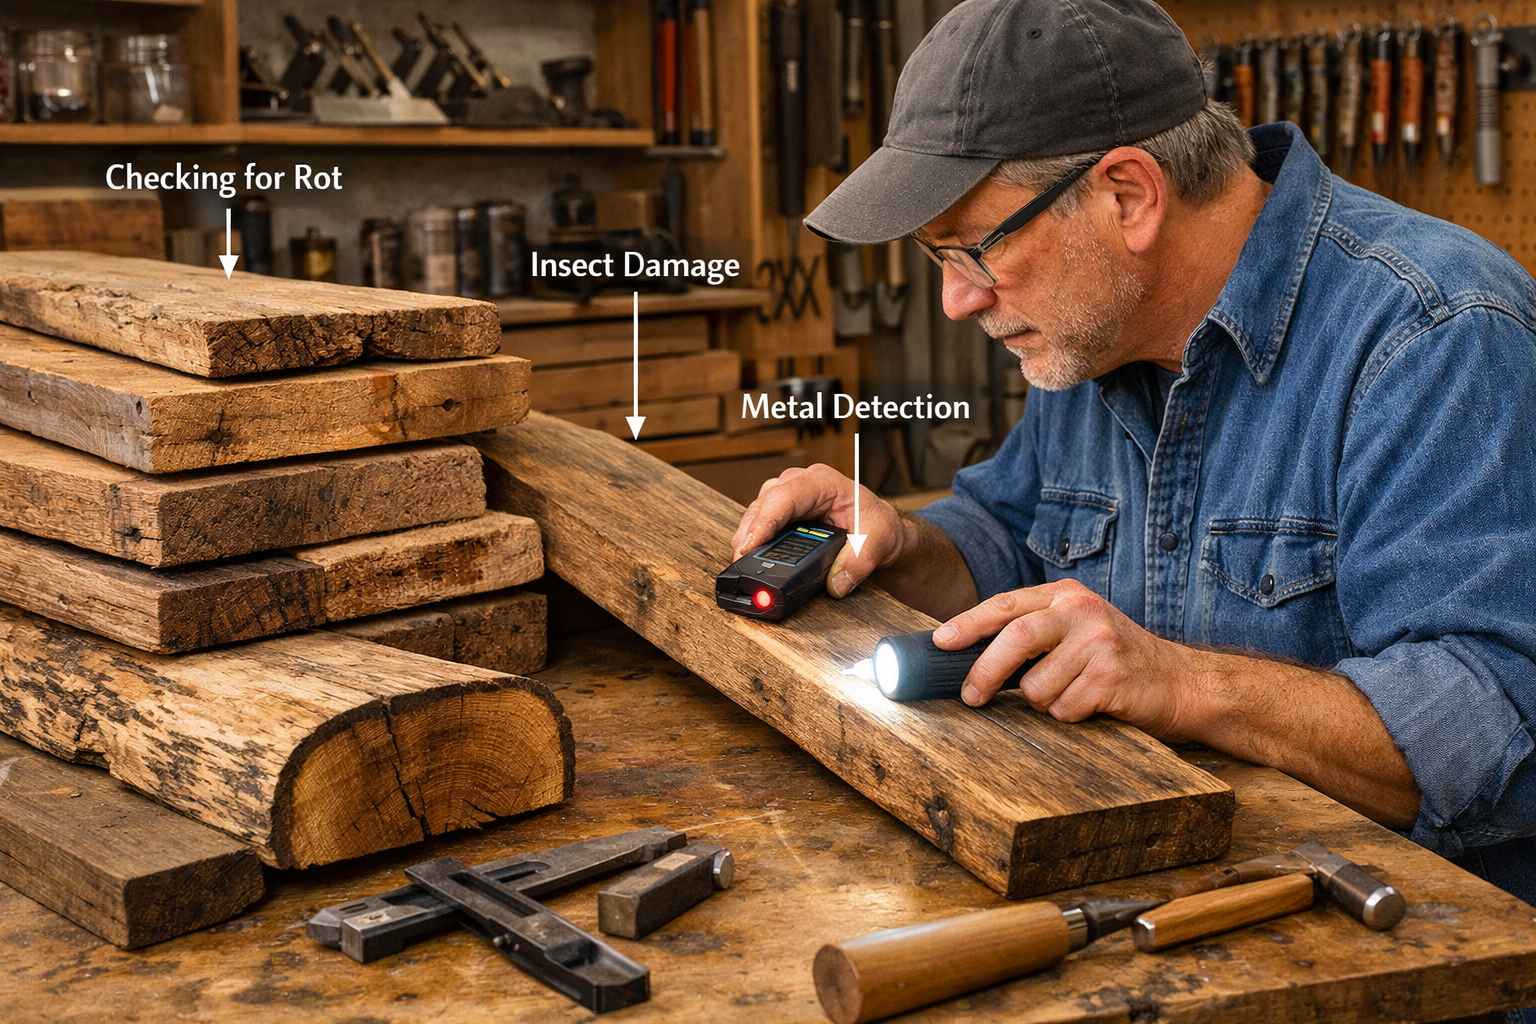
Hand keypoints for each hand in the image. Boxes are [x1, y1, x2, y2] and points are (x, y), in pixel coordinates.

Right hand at [732, 464, 908, 597]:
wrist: (881, 533)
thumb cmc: (878, 525)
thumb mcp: (879, 540)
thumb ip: (860, 560)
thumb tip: (837, 583)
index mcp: (823, 482)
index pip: (786, 495)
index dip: (765, 519)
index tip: (751, 544)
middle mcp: (801, 484)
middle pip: (764, 503)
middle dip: (750, 532)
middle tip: (742, 561)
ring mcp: (789, 498)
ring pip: (756, 511)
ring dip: (748, 536)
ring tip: (744, 563)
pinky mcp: (783, 514)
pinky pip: (760, 522)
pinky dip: (753, 540)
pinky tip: (752, 558)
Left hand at [935, 579, 1191, 736]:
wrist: (1181, 682)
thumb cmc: (1115, 659)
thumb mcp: (1075, 629)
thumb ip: (1033, 630)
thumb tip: (965, 653)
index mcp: (1066, 595)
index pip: (1006, 604)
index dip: (969, 623)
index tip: (940, 642)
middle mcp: (1082, 612)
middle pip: (1016, 637)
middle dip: (984, 671)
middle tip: (970, 696)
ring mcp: (1099, 642)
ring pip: (1036, 685)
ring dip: (1043, 702)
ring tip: (1070, 694)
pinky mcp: (1112, 677)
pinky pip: (1064, 708)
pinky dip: (1069, 715)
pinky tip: (1093, 705)